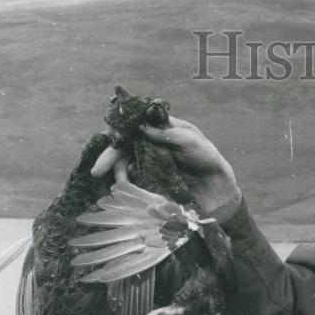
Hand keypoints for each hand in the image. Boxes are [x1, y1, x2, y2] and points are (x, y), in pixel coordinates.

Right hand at [91, 118, 241, 218]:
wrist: (218, 189)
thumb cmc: (207, 158)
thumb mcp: (190, 141)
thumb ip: (167, 134)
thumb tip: (141, 127)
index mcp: (160, 129)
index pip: (132, 124)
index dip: (117, 130)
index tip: (110, 138)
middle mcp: (151, 143)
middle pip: (123, 145)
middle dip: (109, 156)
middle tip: (97, 170)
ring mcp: (150, 162)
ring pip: (124, 163)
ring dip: (117, 172)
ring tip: (118, 184)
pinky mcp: (151, 180)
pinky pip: (132, 179)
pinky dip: (126, 184)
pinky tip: (124, 189)